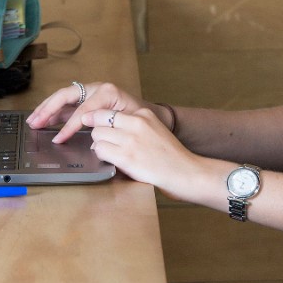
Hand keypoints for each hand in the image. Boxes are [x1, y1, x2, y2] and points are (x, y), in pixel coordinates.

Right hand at [27, 81, 146, 143]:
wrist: (147, 113)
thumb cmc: (139, 116)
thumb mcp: (129, 120)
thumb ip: (110, 123)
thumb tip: (91, 132)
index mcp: (106, 92)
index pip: (82, 109)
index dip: (69, 125)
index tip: (59, 139)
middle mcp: (95, 88)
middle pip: (66, 95)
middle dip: (49, 109)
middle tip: (35, 122)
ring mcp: (89, 92)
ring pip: (63, 97)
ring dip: (47, 108)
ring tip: (33, 120)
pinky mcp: (87, 99)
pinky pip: (67, 103)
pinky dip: (54, 111)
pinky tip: (45, 120)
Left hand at [85, 105, 214, 203]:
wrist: (186, 172)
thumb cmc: (171, 156)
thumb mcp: (156, 129)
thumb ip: (137, 125)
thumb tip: (112, 128)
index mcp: (144, 114)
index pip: (109, 110)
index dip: (98, 119)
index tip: (96, 125)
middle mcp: (136, 123)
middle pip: (99, 120)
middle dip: (97, 132)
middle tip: (103, 141)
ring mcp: (130, 139)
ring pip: (96, 135)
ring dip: (98, 145)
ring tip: (109, 152)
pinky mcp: (126, 157)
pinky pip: (100, 150)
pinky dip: (101, 156)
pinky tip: (111, 160)